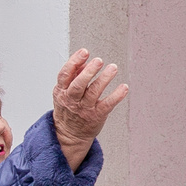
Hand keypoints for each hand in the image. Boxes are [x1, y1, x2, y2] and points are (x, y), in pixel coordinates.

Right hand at [50, 50, 128, 168]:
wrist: (70, 134)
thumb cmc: (68, 108)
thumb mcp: (64, 91)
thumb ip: (73, 76)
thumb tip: (84, 61)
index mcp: (62, 91)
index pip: (65, 74)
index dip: (74, 62)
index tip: (85, 52)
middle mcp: (72, 100)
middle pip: (78, 85)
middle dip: (89, 72)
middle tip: (99, 60)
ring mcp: (84, 109)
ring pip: (94, 93)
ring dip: (104, 79)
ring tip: (113, 67)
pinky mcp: (97, 116)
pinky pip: (107, 105)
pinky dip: (116, 96)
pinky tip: (124, 87)